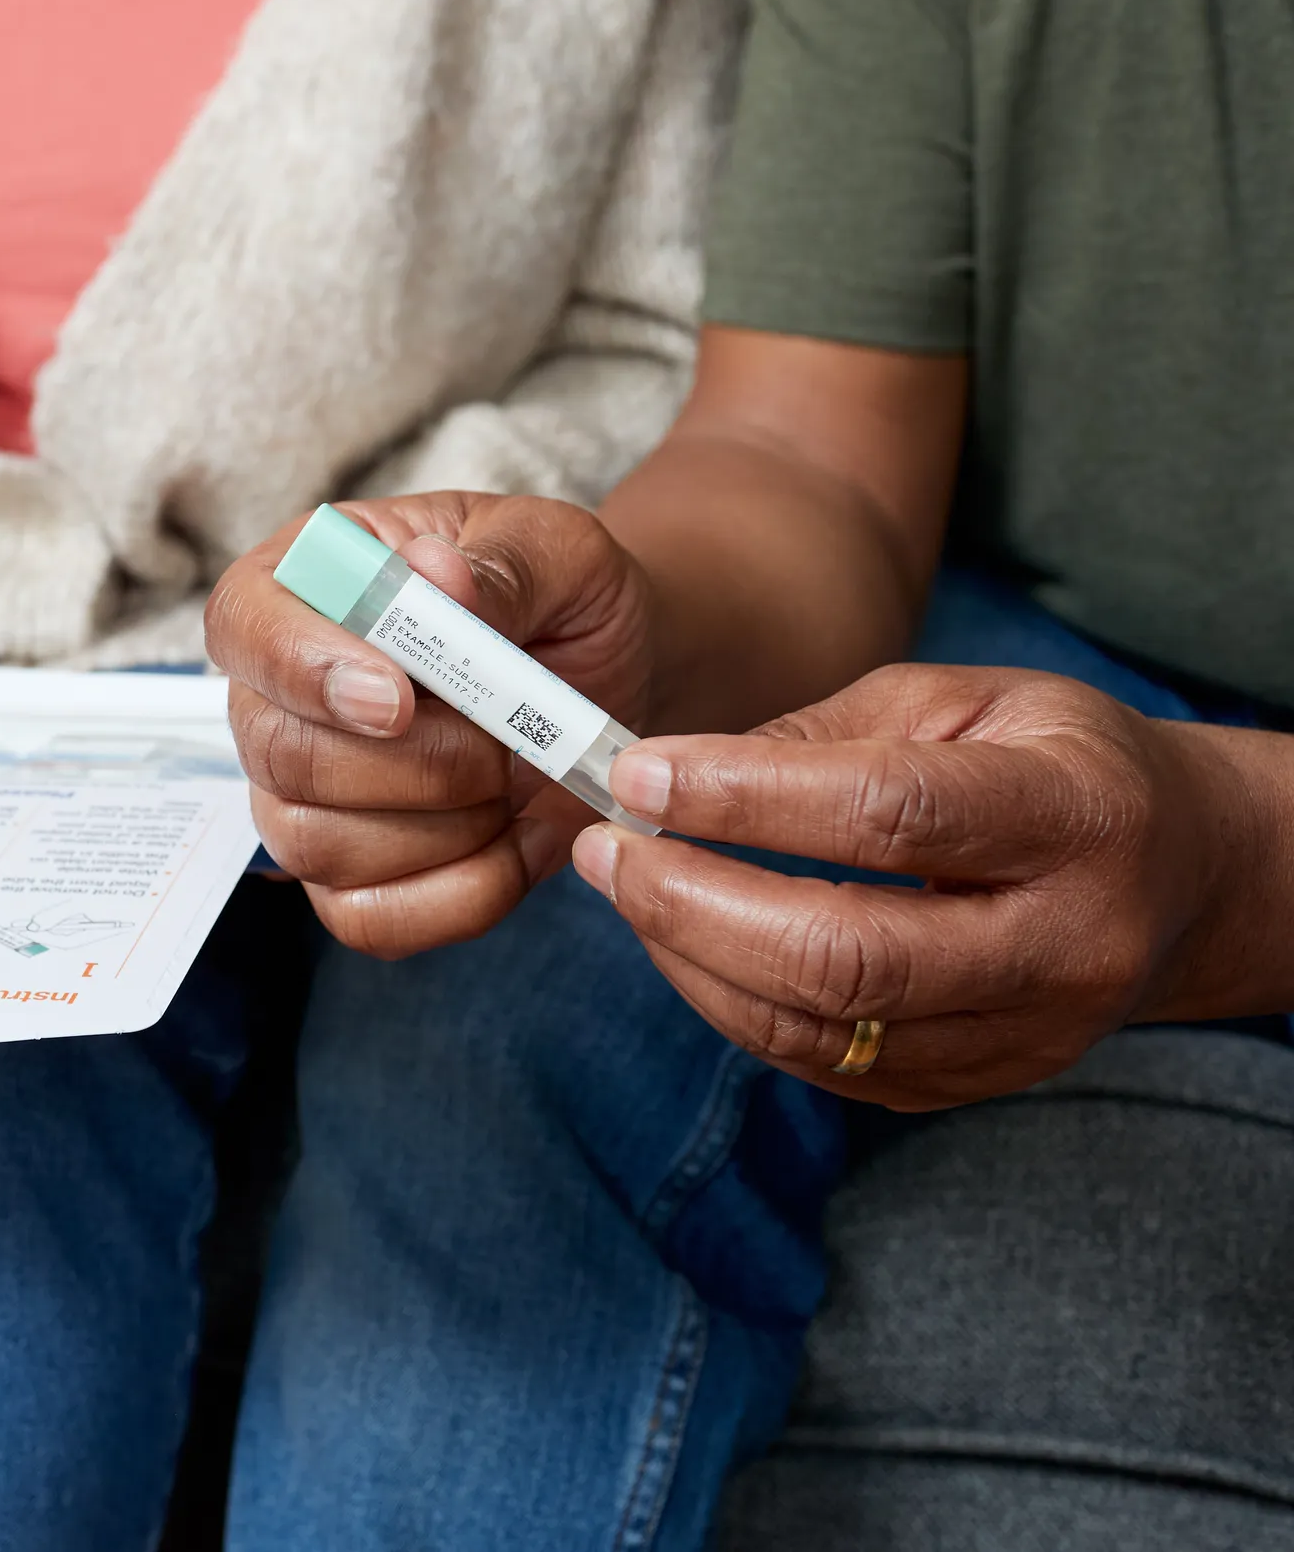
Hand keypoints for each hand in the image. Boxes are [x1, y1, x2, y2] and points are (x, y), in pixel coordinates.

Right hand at [205, 492, 657, 957]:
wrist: (609, 680)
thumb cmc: (563, 601)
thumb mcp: (560, 551)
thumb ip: (502, 564)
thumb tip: (437, 578)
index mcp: (305, 584)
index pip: (243, 623)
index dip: (304, 667)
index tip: (399, 697)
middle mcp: (280, 695)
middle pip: (277, 751)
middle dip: (413, 764)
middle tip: (504, 741)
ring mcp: (301, 795)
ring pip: (316, 845)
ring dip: (444, 827)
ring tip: (513, 779)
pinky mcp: (348, 878)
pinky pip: (367, 919)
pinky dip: (458, 894)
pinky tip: (512, 841)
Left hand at [571, 662, 1276, 1110]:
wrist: (1179, 875)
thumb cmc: (1052, 762)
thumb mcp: (965, 700)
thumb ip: (825, 734)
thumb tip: (681, 774)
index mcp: (1073, 815)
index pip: (889, 814)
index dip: (746, 799)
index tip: (640, 774)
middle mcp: (1064, 942)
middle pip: (844, 954)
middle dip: (692, 903)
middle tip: (606, 848)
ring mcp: (1026, 1033)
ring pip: (820, 1028)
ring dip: (691, 959)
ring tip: (626, 888)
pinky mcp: (977, 1084)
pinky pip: (823, 1064)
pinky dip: (731, 1003)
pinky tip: (687, 942)